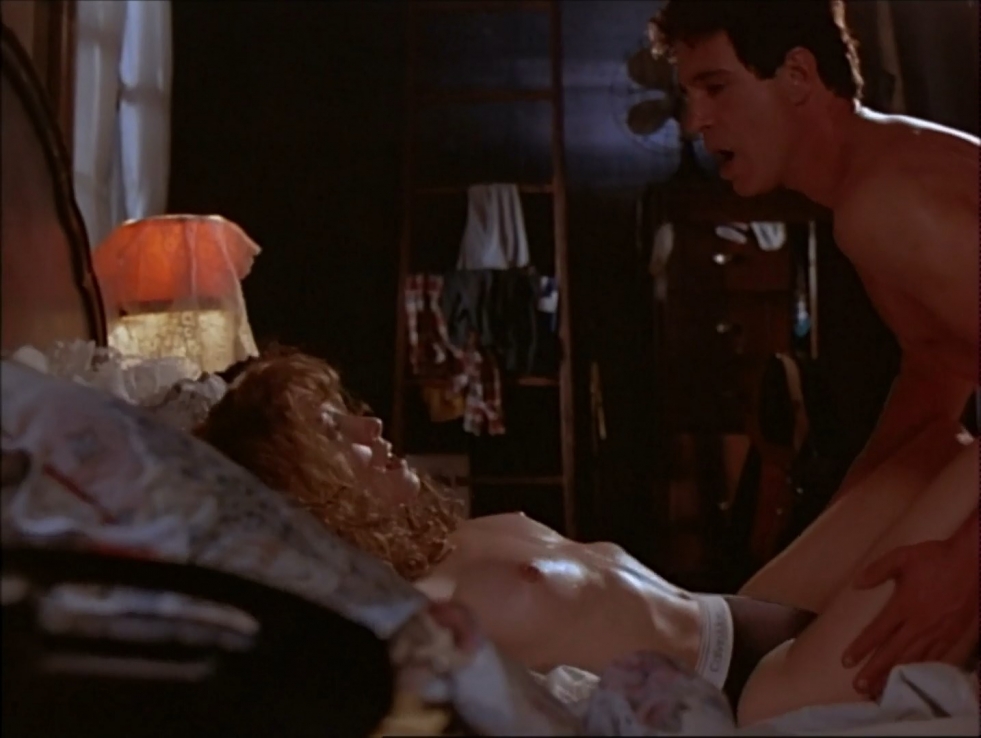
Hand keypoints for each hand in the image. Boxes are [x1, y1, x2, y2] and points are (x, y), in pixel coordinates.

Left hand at [842, 538, 978, 697]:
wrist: (973, 562)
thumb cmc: (935, 558)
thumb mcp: (901, 556)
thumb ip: (877, 570)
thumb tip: (856, 584)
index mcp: (903, 605)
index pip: (877, 632)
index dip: (861, 648)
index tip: (846, 662)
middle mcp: (919, 624)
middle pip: (893, 653)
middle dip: (874, 671)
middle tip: (859, 687)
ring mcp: (938, 632)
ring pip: (913, 659)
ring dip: (896, 675)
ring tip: (880, 689)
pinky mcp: (954, 635)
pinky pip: (935, 658)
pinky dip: (921, 670)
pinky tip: (913, 678)